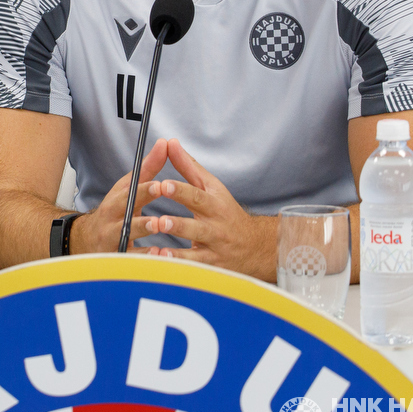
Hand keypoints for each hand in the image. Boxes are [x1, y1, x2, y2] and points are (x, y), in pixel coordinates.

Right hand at [70, 137, 170, 254]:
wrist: (87, 239)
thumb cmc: (114, 210)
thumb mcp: (128, 188)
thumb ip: (149, 168)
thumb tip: (164, 144)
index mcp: (118, 200)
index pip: (131, 193)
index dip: (145, 190)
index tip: (160, 186)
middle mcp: (113, 218)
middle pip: (125, 214)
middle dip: (140, 213)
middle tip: (158, 216)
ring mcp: (113, 238)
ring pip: (125, 236)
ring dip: (140, 232)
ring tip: (155, 229)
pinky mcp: (117, 257)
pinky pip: (130, 259)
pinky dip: (143, 257)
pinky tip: (158, 255)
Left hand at [140, 139, 277, 280]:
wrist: (254, 246)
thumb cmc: (225, 212)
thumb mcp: (211, 187)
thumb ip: (188, 167)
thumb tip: (170, 142)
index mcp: (214, 205)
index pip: (196, 196)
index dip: (180, 191)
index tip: (163, 185)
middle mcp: (215, 227)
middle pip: (197, 226)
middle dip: (179, 224)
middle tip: (160, 221)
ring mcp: (214, 249)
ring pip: (195, 251)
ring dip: (176, 251)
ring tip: (158, 248)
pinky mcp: (211, 266)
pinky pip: (193, 268)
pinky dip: (178, 267)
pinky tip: (162, 263)